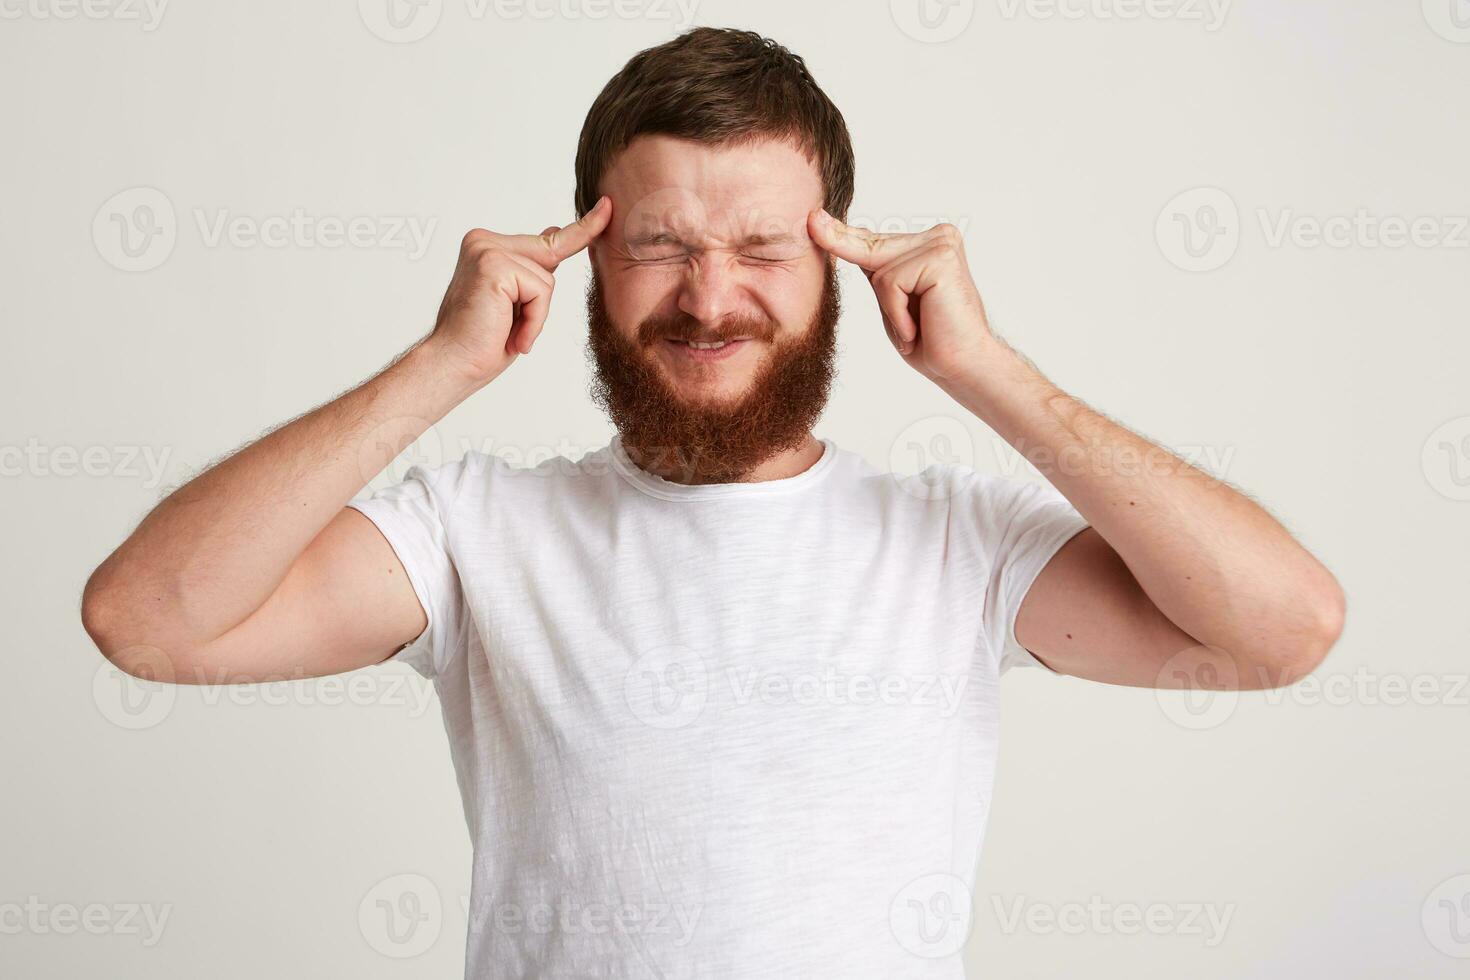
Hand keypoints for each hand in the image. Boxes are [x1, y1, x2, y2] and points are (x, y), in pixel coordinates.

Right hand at [428, 196, 611, 384]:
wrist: (452, 365)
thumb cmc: (482, 341)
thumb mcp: (517, 299)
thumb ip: (533, 267)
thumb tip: (555, 230)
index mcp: (488, 246)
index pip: (546, 238)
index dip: (583, 228)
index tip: (607, 206)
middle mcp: (484, 241)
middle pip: (550, 259)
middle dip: (542, 299)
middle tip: (511, 328)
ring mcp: (487, 250)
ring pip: (547, 280)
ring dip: (536, 316)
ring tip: (507, 333)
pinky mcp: (494, 265)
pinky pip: (541, 292)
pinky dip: (534, 320)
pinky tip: (511, 335)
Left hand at [808, 209, 993, 382]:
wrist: (964, 367)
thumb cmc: (929, 340)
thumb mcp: (892, 299)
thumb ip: (875, 271)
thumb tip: (837, 238)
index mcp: (927, 243)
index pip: (874, 240)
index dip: (840, 235)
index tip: (813, 218)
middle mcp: (938, 236)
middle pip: (871, 247)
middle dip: (845, 251)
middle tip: (819, 230)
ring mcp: (942, 244)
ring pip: (880, 270)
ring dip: (890, 309)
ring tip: (914, 330)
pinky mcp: (940, 258)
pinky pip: (891, 283)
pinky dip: (897, 313)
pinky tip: (918, 329)